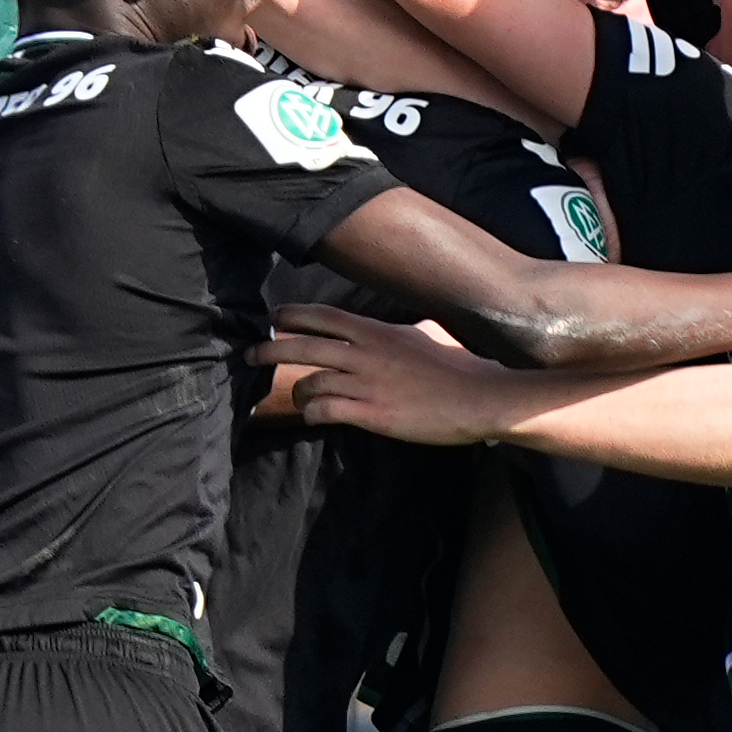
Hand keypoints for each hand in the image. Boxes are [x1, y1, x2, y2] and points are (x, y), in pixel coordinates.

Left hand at [264, 305, 524, 446]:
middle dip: (270, 348)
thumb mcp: (431, 332)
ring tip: (296, 400)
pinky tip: (315, 416)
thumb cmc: (459, 365)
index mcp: (376, 331)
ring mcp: (368, 384)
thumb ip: (410, 327)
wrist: (480, 397)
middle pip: (303, 346)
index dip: (292, 315)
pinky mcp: (373, 414)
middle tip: (251, 353)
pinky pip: (326, 410)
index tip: (274, 317)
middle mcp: (366, 353)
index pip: (322, 316)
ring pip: (310, 382)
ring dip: (296, 392)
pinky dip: (313, 413)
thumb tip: (413, 324)